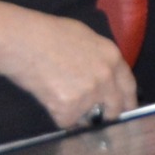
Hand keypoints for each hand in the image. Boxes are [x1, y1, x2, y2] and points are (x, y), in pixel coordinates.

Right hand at [0, 3, 139, 130]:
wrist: (25, 42)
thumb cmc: (49, 33)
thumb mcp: (85, 37)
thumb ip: (99, 58)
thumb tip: (101, 74)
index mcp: (112, 57)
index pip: (128, 86)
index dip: (128, 100)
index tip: (126, 109)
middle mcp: (106, 78)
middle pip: (114, 107)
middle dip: (106, 114)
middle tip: (93, 115)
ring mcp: (89, 95)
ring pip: (87, 116)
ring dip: (76, 113)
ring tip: (58, 93)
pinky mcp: (70, 109)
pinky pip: (66, 120)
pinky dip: (57, 114)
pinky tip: (47, 96)